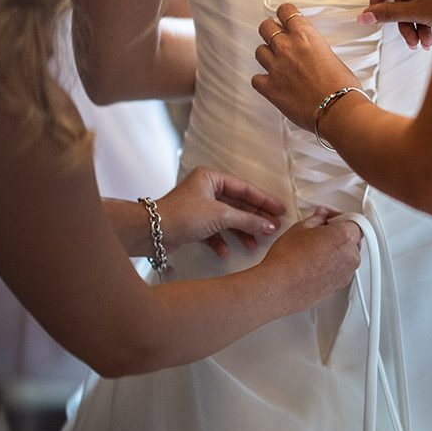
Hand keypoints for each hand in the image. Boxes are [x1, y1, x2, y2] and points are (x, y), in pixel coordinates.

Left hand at [157, 166, 284, 256]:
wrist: (151, 233)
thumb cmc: (183, 215)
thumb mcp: (221, 216)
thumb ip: (247, 220)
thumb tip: (270, 225)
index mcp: (211, 178)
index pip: (244, 188)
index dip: (264, 200)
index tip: (280, 210)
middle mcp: (205, 190)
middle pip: (237, 204)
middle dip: (254, 218)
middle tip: (273, 228)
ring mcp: (199, 208)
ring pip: (227, 219)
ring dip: (240, 232)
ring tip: (254, 244)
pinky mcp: (193, 224)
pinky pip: (213, 232)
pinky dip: (220, 241)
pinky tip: (224, 252)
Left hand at [252, 3, 359, 129]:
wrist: (337, 109)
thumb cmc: (342, 87)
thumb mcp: (332, 56)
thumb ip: (315, 49)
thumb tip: (311, 54)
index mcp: (305, 35)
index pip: (285, 11)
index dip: (283, 14)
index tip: (284, 18)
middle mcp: (287, 47)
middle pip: (265, 27)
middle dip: (270, 32)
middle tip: (276, 39)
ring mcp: (276, 67)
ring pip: (259, 51)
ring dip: (266, 56)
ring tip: (276, 64)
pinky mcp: (270, 87)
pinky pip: (255, 79)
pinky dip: (262, 81)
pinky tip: (271, 84)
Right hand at [260, 208, 362, 311]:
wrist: (280, 286)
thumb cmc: (288, 260)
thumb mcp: (300, 228)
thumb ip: (316, 219)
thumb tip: (320, 217)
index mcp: (345, 236)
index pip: (353, 221)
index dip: (340, 218)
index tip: (329, 219)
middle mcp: (351, 256)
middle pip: (353, 239)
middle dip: (339, 234)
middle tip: (320, 233)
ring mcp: (347, 273)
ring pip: (347, 256)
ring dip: (336, 251)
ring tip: (314, 250)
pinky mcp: (339, 286)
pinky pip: (341, 271)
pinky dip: (332, 266)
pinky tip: (314, 264)